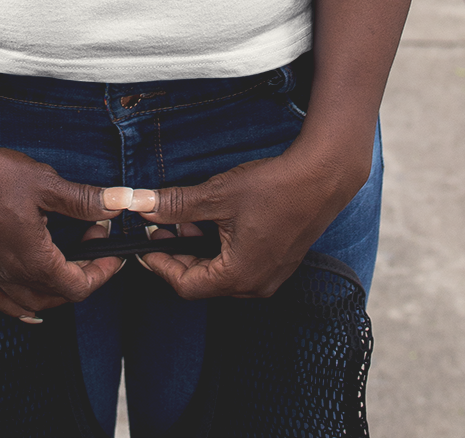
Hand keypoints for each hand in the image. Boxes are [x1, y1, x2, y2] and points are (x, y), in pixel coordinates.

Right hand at [0, 137, 124, 319]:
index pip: (79, 285)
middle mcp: (14, 276)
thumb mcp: (45, 184)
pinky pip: (1, 301)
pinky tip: (27, 308)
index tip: (113, 250)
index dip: (103, 271)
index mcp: (35, 260)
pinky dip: (19, 309)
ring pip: (32, 303)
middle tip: (93, 240)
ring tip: (70, 265)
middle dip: (83, 274)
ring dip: (56, 292)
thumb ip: (83, 199)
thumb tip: (120, 203)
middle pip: (59, 296)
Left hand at [114, 142, 372, 300]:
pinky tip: (216, 220)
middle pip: (203, 282)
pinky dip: (221, 248)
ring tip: (188, 218)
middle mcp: (255, 286)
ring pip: (221, 273)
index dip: (160, 264)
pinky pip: (240, 265)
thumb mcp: (217, 195)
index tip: (144, 244)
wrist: (321, 178)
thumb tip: (142, 206)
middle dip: (179, 255)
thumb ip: (177, 205)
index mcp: (238, 277)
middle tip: (162, 227)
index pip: (185, 285)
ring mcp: (270, 277)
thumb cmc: (273, 188)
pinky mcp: (279, 263)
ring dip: (200, 249)